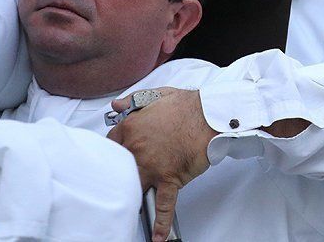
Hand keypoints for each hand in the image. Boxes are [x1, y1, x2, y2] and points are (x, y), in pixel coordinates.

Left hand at [107, 87, 217, 241]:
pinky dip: (161, 223)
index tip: (118, 156)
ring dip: (133, 197)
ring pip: (135, 187)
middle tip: (120, 184)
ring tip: (130, 208)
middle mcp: (137, 150)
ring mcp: (152, 167)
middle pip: (119, 170)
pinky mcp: (170, 178)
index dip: (115, 151)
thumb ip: (133, 100)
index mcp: (131, 129)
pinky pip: (164, 204)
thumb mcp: (157, 95)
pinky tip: (158, 236)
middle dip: (120, 177)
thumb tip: (117, 105)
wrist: (211, 114)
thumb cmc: (188, 105)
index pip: (111, 145)